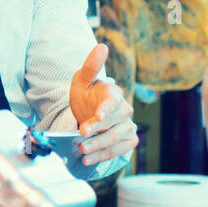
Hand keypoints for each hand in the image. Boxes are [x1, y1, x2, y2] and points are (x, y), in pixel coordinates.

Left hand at [68, 44, 136, 166]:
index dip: (105, 111)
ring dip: (98, 146)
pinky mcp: (127, 140)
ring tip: (81, 151)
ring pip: (116, 139)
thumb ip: (91, 66)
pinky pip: (119, 150)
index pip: (113, 103)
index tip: (95, 118)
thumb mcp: (81, 79)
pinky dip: (104, 156)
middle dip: (96, 131)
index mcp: (114, 94)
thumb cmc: (85, 93)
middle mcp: (124, 110)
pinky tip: (88, 160)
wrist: (87, 110)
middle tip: (80, 136)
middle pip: (114, 124)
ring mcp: (127, 126)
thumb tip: (102, 46)